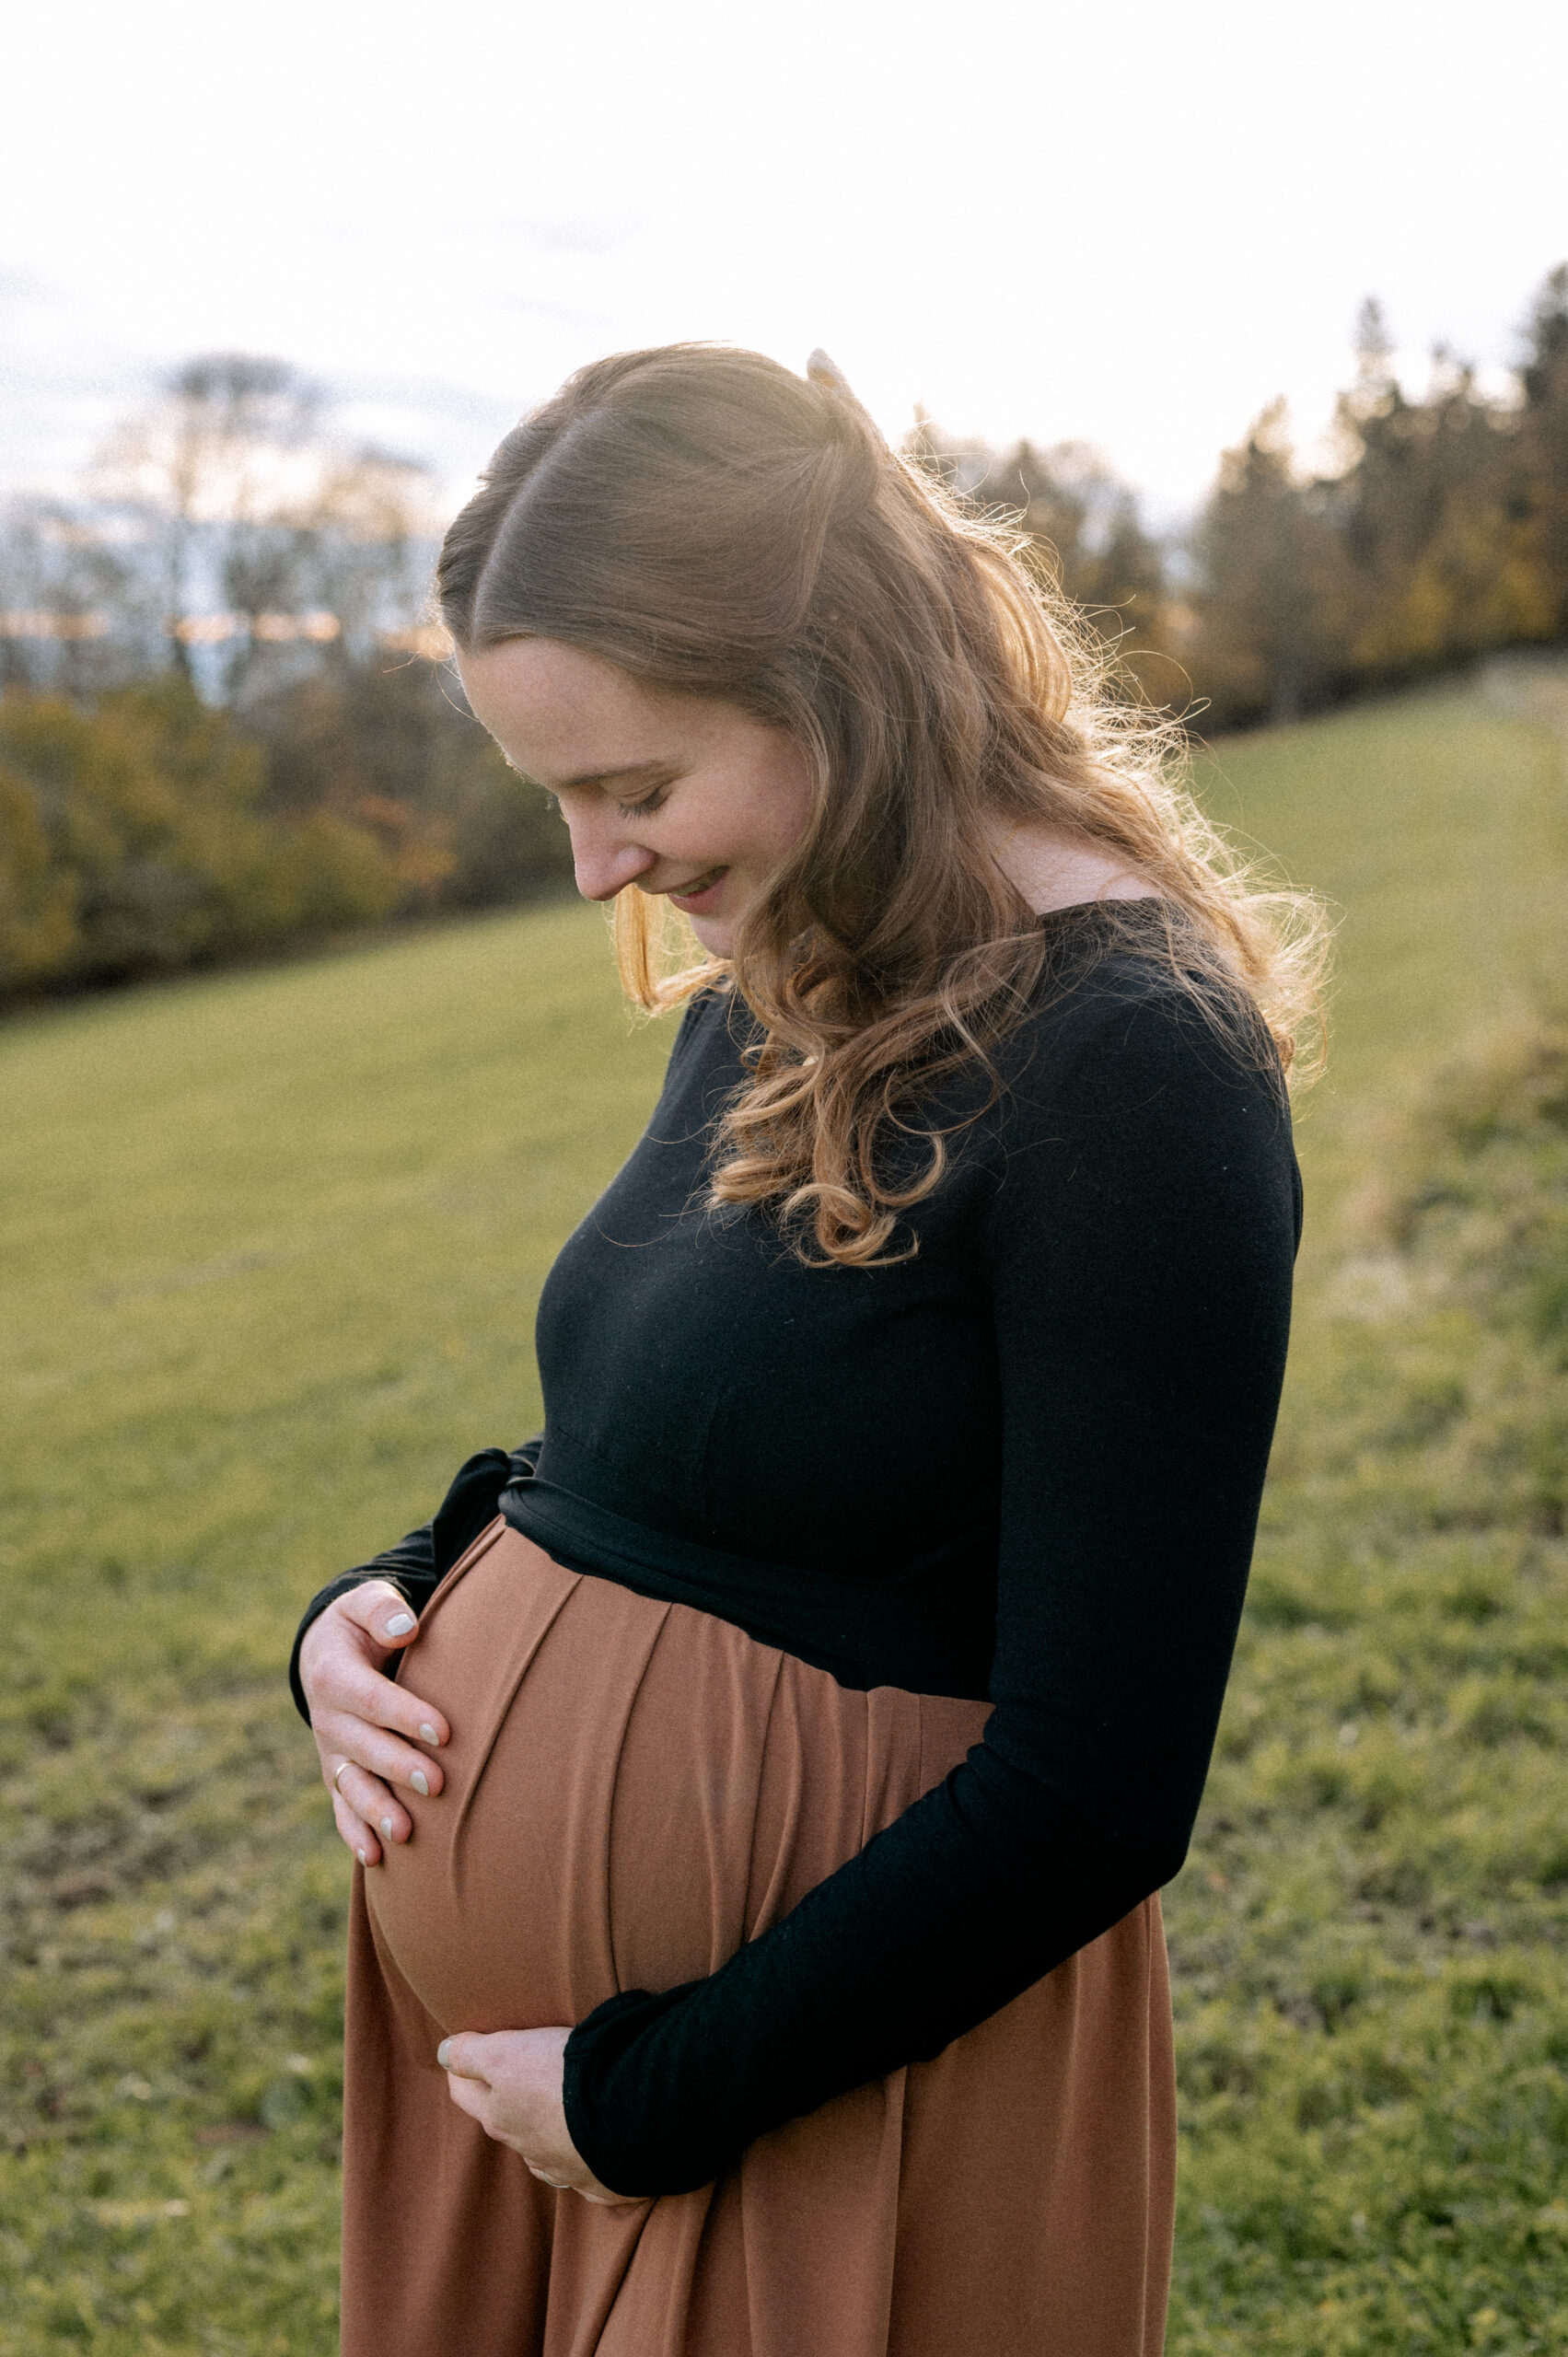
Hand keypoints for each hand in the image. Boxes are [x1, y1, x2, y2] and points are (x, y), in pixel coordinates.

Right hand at [299, 1581, 448, 1866]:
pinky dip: (354, 1833)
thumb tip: (405, 1628)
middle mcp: (327, 1718)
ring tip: (405, 1832)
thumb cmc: (362, 1624)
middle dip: (399, 1768)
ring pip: (351, 1785)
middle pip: (364, 1748)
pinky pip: (341, 1807)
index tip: (444, 1731)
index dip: (406, 1715)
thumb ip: (383, 1609)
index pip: (372, 1699)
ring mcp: (331, 1751)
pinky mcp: (337, 1773)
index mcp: (333, 1674)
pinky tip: (375, 1857)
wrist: (327, 1650)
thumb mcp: (365, 1601)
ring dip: (376, 1810)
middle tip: (438, 1785)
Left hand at [438, 2028, 639, 2204]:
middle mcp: (526, 2149)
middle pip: (504, 2123)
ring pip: (543, 2151)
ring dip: (545, 2131)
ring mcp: (564, 2169)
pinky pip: (586, 2173)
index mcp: (499, 2118)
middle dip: (504, 2101)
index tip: (464, 2054)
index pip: (465, 2094)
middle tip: (516, 2073)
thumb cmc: (559, 2079)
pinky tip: (593, 2148)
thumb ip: (469, 2054)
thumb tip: (443, 2054)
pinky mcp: (602, 2181)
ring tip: (558, 2109)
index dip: (461, 2071)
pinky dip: (585, 2160)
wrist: (625, 2115)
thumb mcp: (505, 2054)